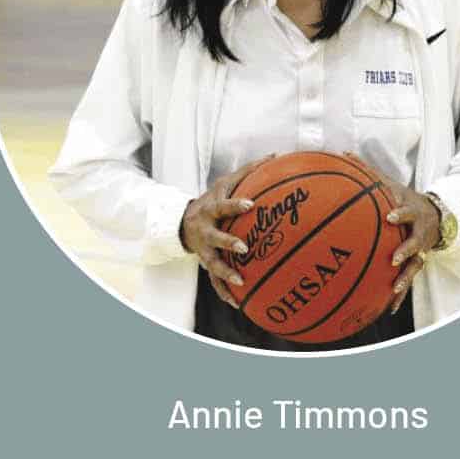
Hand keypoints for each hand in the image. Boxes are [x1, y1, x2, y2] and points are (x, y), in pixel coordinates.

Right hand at [179, 154, 274, 307]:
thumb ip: (249, 171)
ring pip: (212, 264)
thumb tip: (276, 155)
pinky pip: (214, 281)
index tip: (250, 204)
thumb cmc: (213, 199)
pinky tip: (239, 303)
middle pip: (214, 238)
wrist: (183, 221)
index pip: (222, 206)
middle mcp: (205, 231)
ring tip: (242, 282)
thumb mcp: (225, 183)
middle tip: (244, 248)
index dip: (235, 205)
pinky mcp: (205, 263)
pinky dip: (225, 292)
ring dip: (226, 274)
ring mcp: (204, 250)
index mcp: (210, 209)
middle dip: (227, 243)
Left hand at [343, 152, 439, 314]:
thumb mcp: (391, 183)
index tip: (390, 216)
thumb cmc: (405, 199)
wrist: (437, 216)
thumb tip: (342, 152)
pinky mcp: (417, 263)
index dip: (400, 213)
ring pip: (414, 265)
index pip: (406, 210)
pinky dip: (398, 294)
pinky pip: (408, 280)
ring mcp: (419, 249)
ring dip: (404, 276)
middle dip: (406, 249)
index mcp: (409, 210)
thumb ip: (367, 171)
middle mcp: (417, 231)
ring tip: (393, 286)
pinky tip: (387, 308)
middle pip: (414, 241)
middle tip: (393, 257)